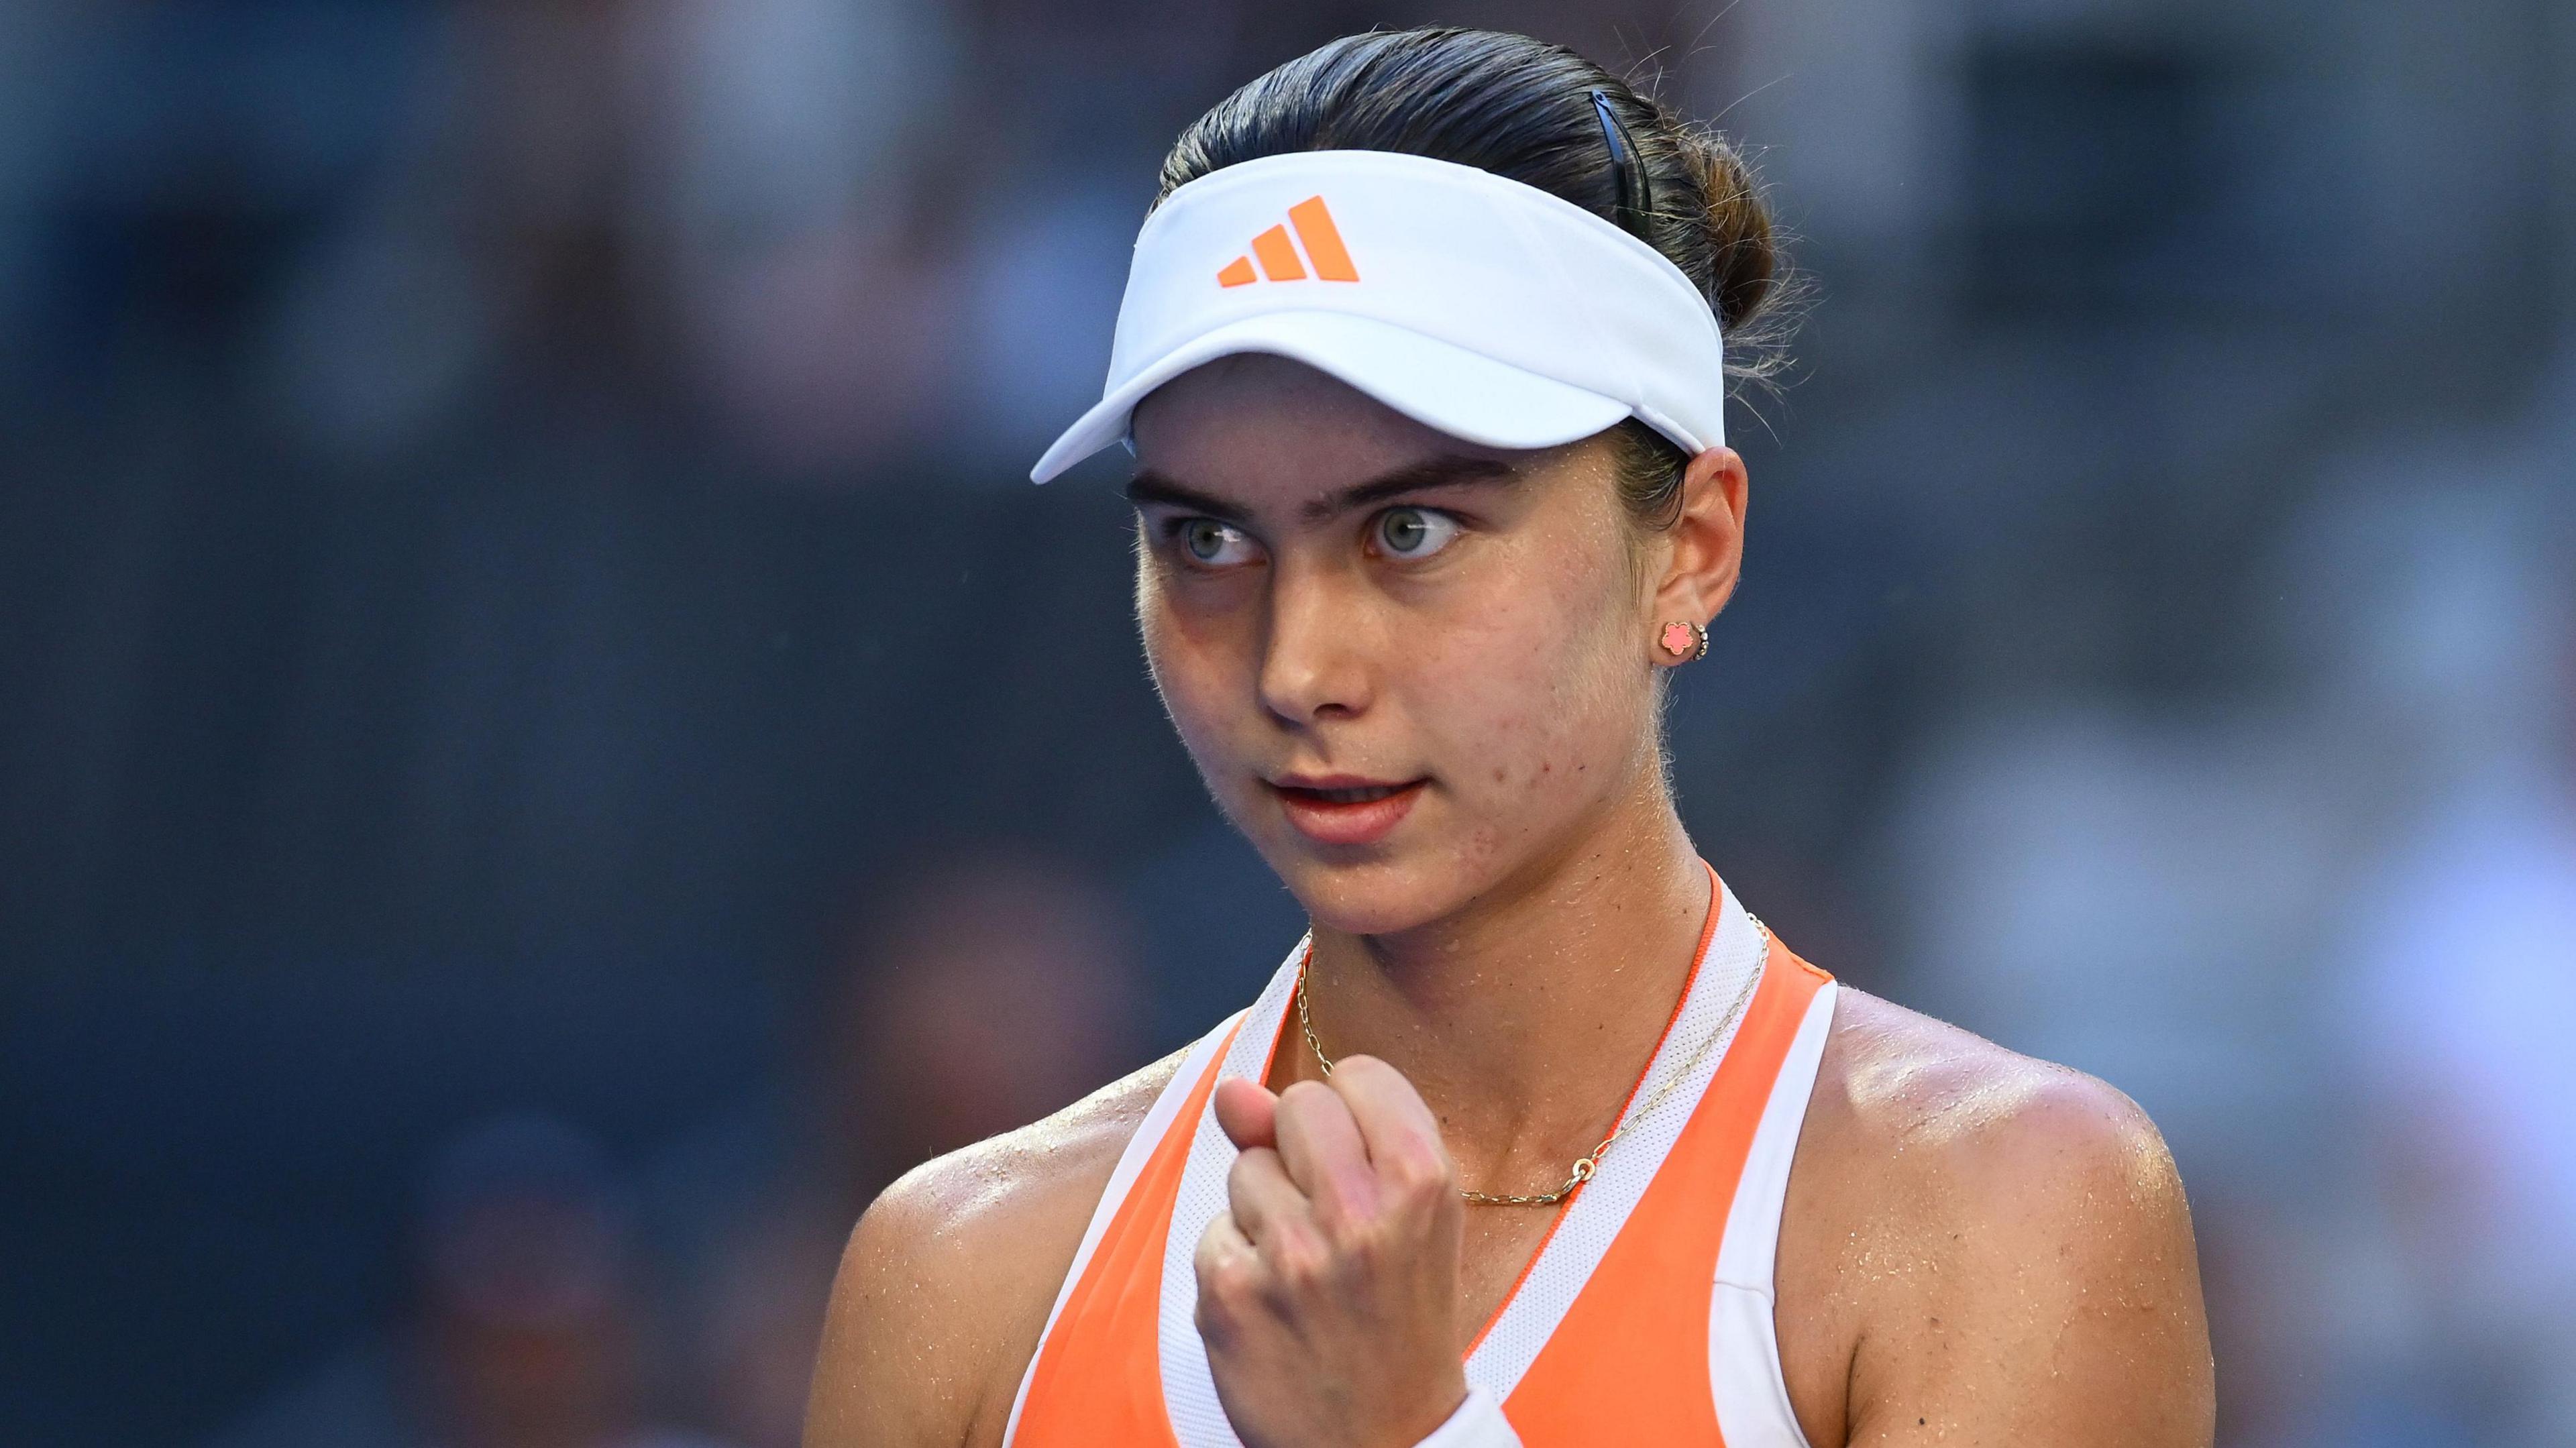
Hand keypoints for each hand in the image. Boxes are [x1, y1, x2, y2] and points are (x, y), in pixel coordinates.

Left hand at [1193, 1056, 1469, 1447]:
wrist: (1385, 1444)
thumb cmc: (1399, 1317)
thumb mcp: (1405, 1221)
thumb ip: (1330, 1138)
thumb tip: (1232, 1090)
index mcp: (1423, 1184)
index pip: (1358, 1075)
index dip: (1355, 1114)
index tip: (1365, 1161)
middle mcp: (1360, 1215)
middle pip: (1297, 1106)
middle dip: (1304, 1150)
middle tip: (1333, 1217)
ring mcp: (1291, 1257)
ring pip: (1248, 1169)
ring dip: (1266, 1212)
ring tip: (1308, 1273)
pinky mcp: (1231, 1295)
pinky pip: (1213, 1232)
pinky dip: (1236, 1265)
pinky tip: (1273, 1307)